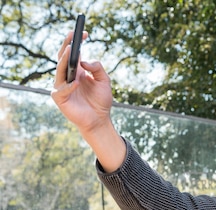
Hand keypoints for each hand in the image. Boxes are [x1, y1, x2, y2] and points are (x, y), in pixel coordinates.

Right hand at [50, 31, 125, 171]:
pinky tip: (77, 82)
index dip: (76, 42)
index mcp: (77, 71)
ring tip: (71, 51)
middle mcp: (67, 76)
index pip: (73, 53)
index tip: (84, 32)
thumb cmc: (101, 101)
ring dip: (65, 61)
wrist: (100, 119)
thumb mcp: (104, 81)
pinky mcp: (60, 98)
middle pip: (63, 58)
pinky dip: (69, 86)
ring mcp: (62, 87)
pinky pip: (61, 90)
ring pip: (60, 71)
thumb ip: (97, 68)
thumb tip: (85, 61)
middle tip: (73, 36)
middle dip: (67, 46)